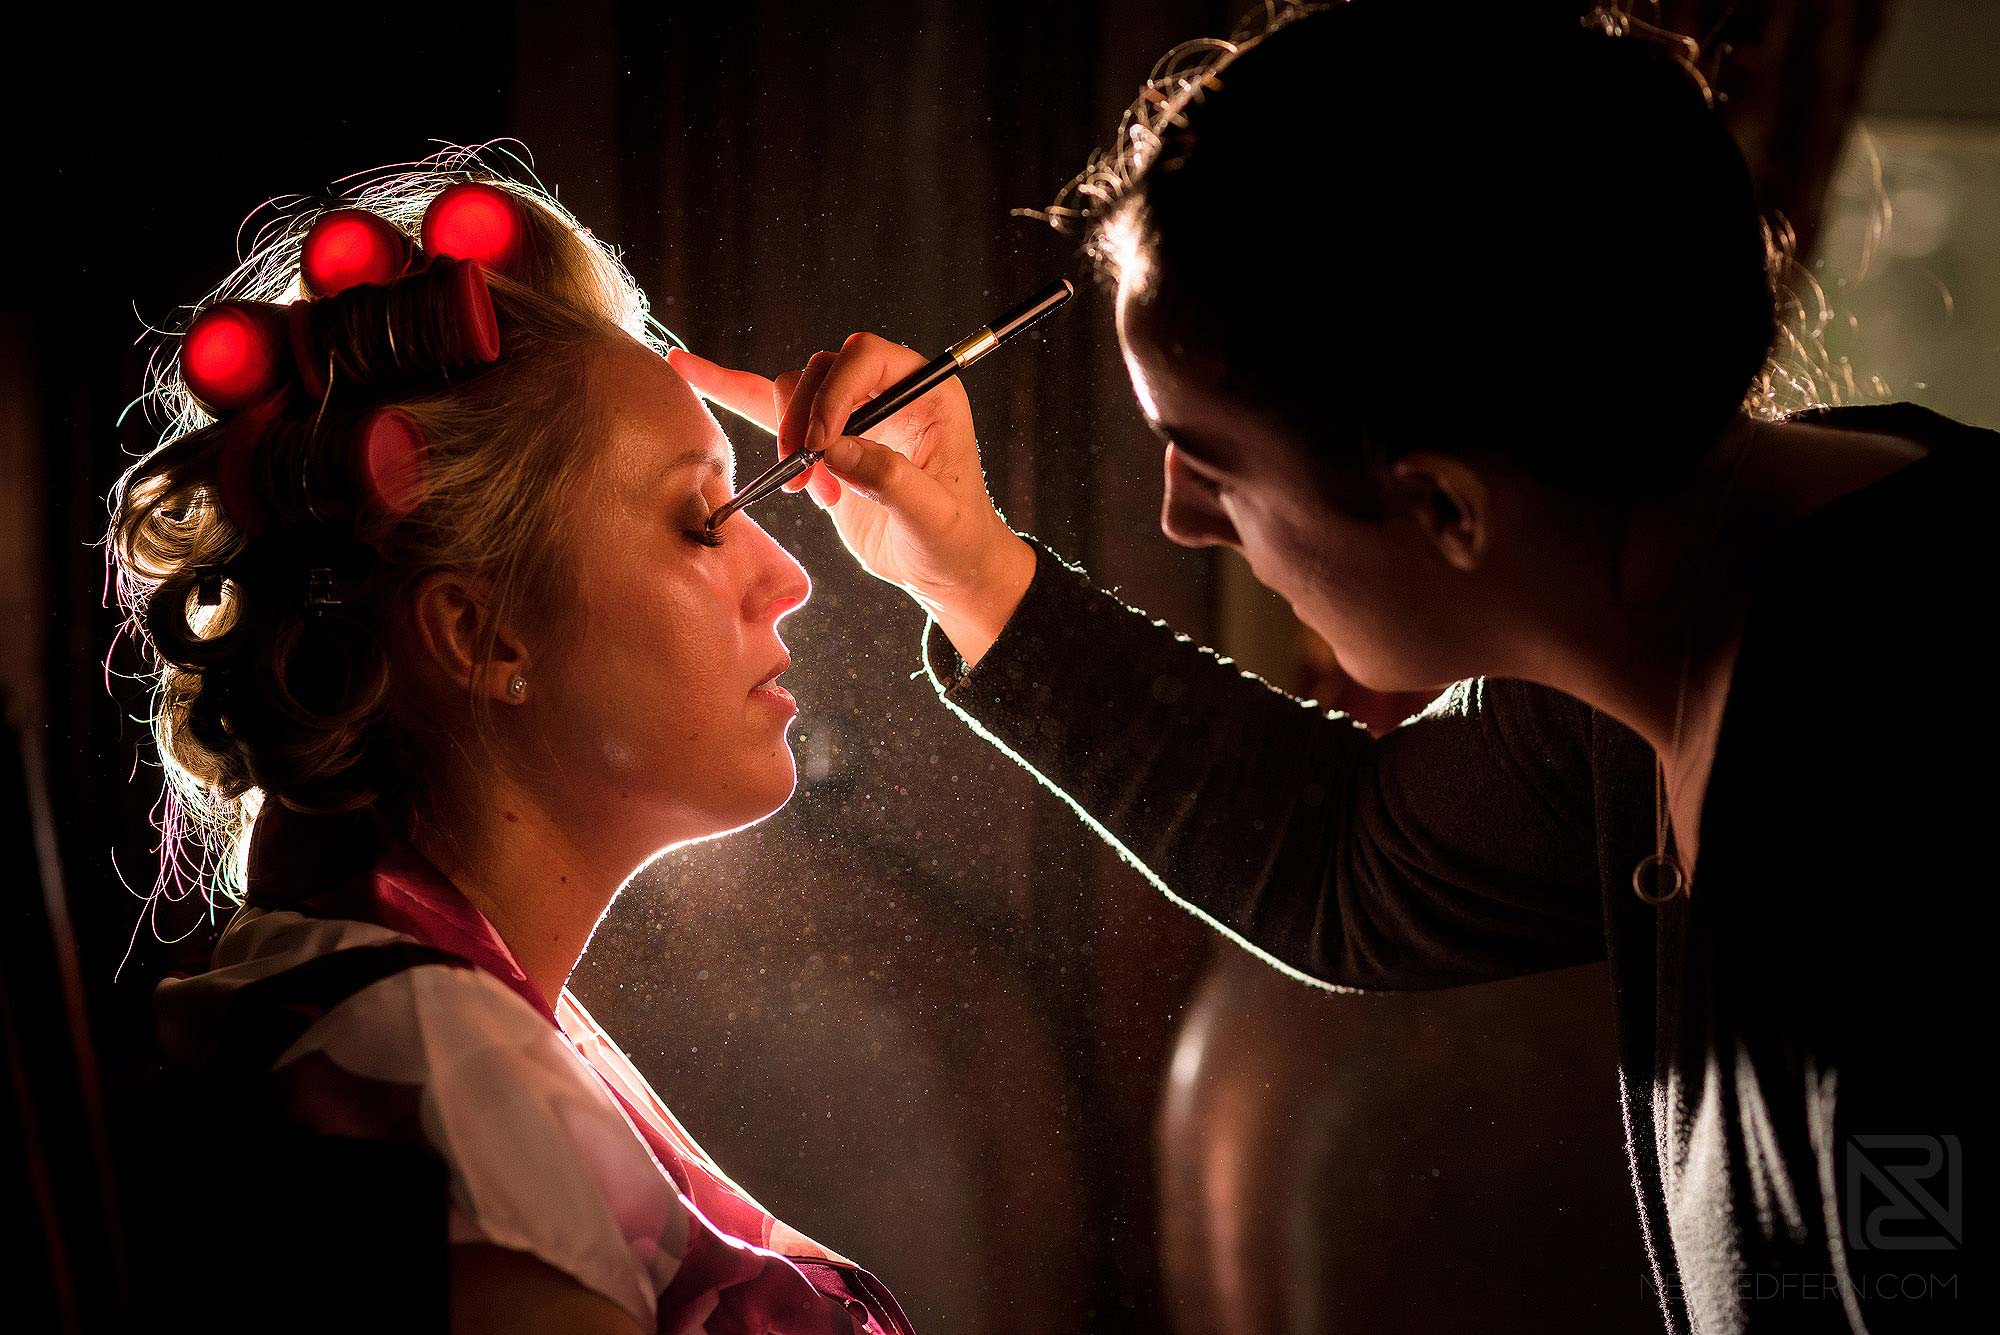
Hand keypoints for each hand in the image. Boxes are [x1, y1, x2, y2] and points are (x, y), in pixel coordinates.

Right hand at [668, 335, 1034, 668]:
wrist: (945, 567)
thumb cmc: (954, 540)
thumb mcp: (931, 517)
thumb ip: (890, 480)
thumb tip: (837, 450)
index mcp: (927, 393)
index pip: (866, 359)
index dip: (835, 394)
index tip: (820, 448)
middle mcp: (890, 391)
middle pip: (823, 371)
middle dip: (802, 418)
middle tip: (803, 471)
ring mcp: (854, 412)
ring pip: (796, 390)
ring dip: (787, 437)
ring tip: (807, 489)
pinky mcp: (823, 439)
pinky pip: (771, 405)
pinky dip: (732, 390)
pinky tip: (688, 369)